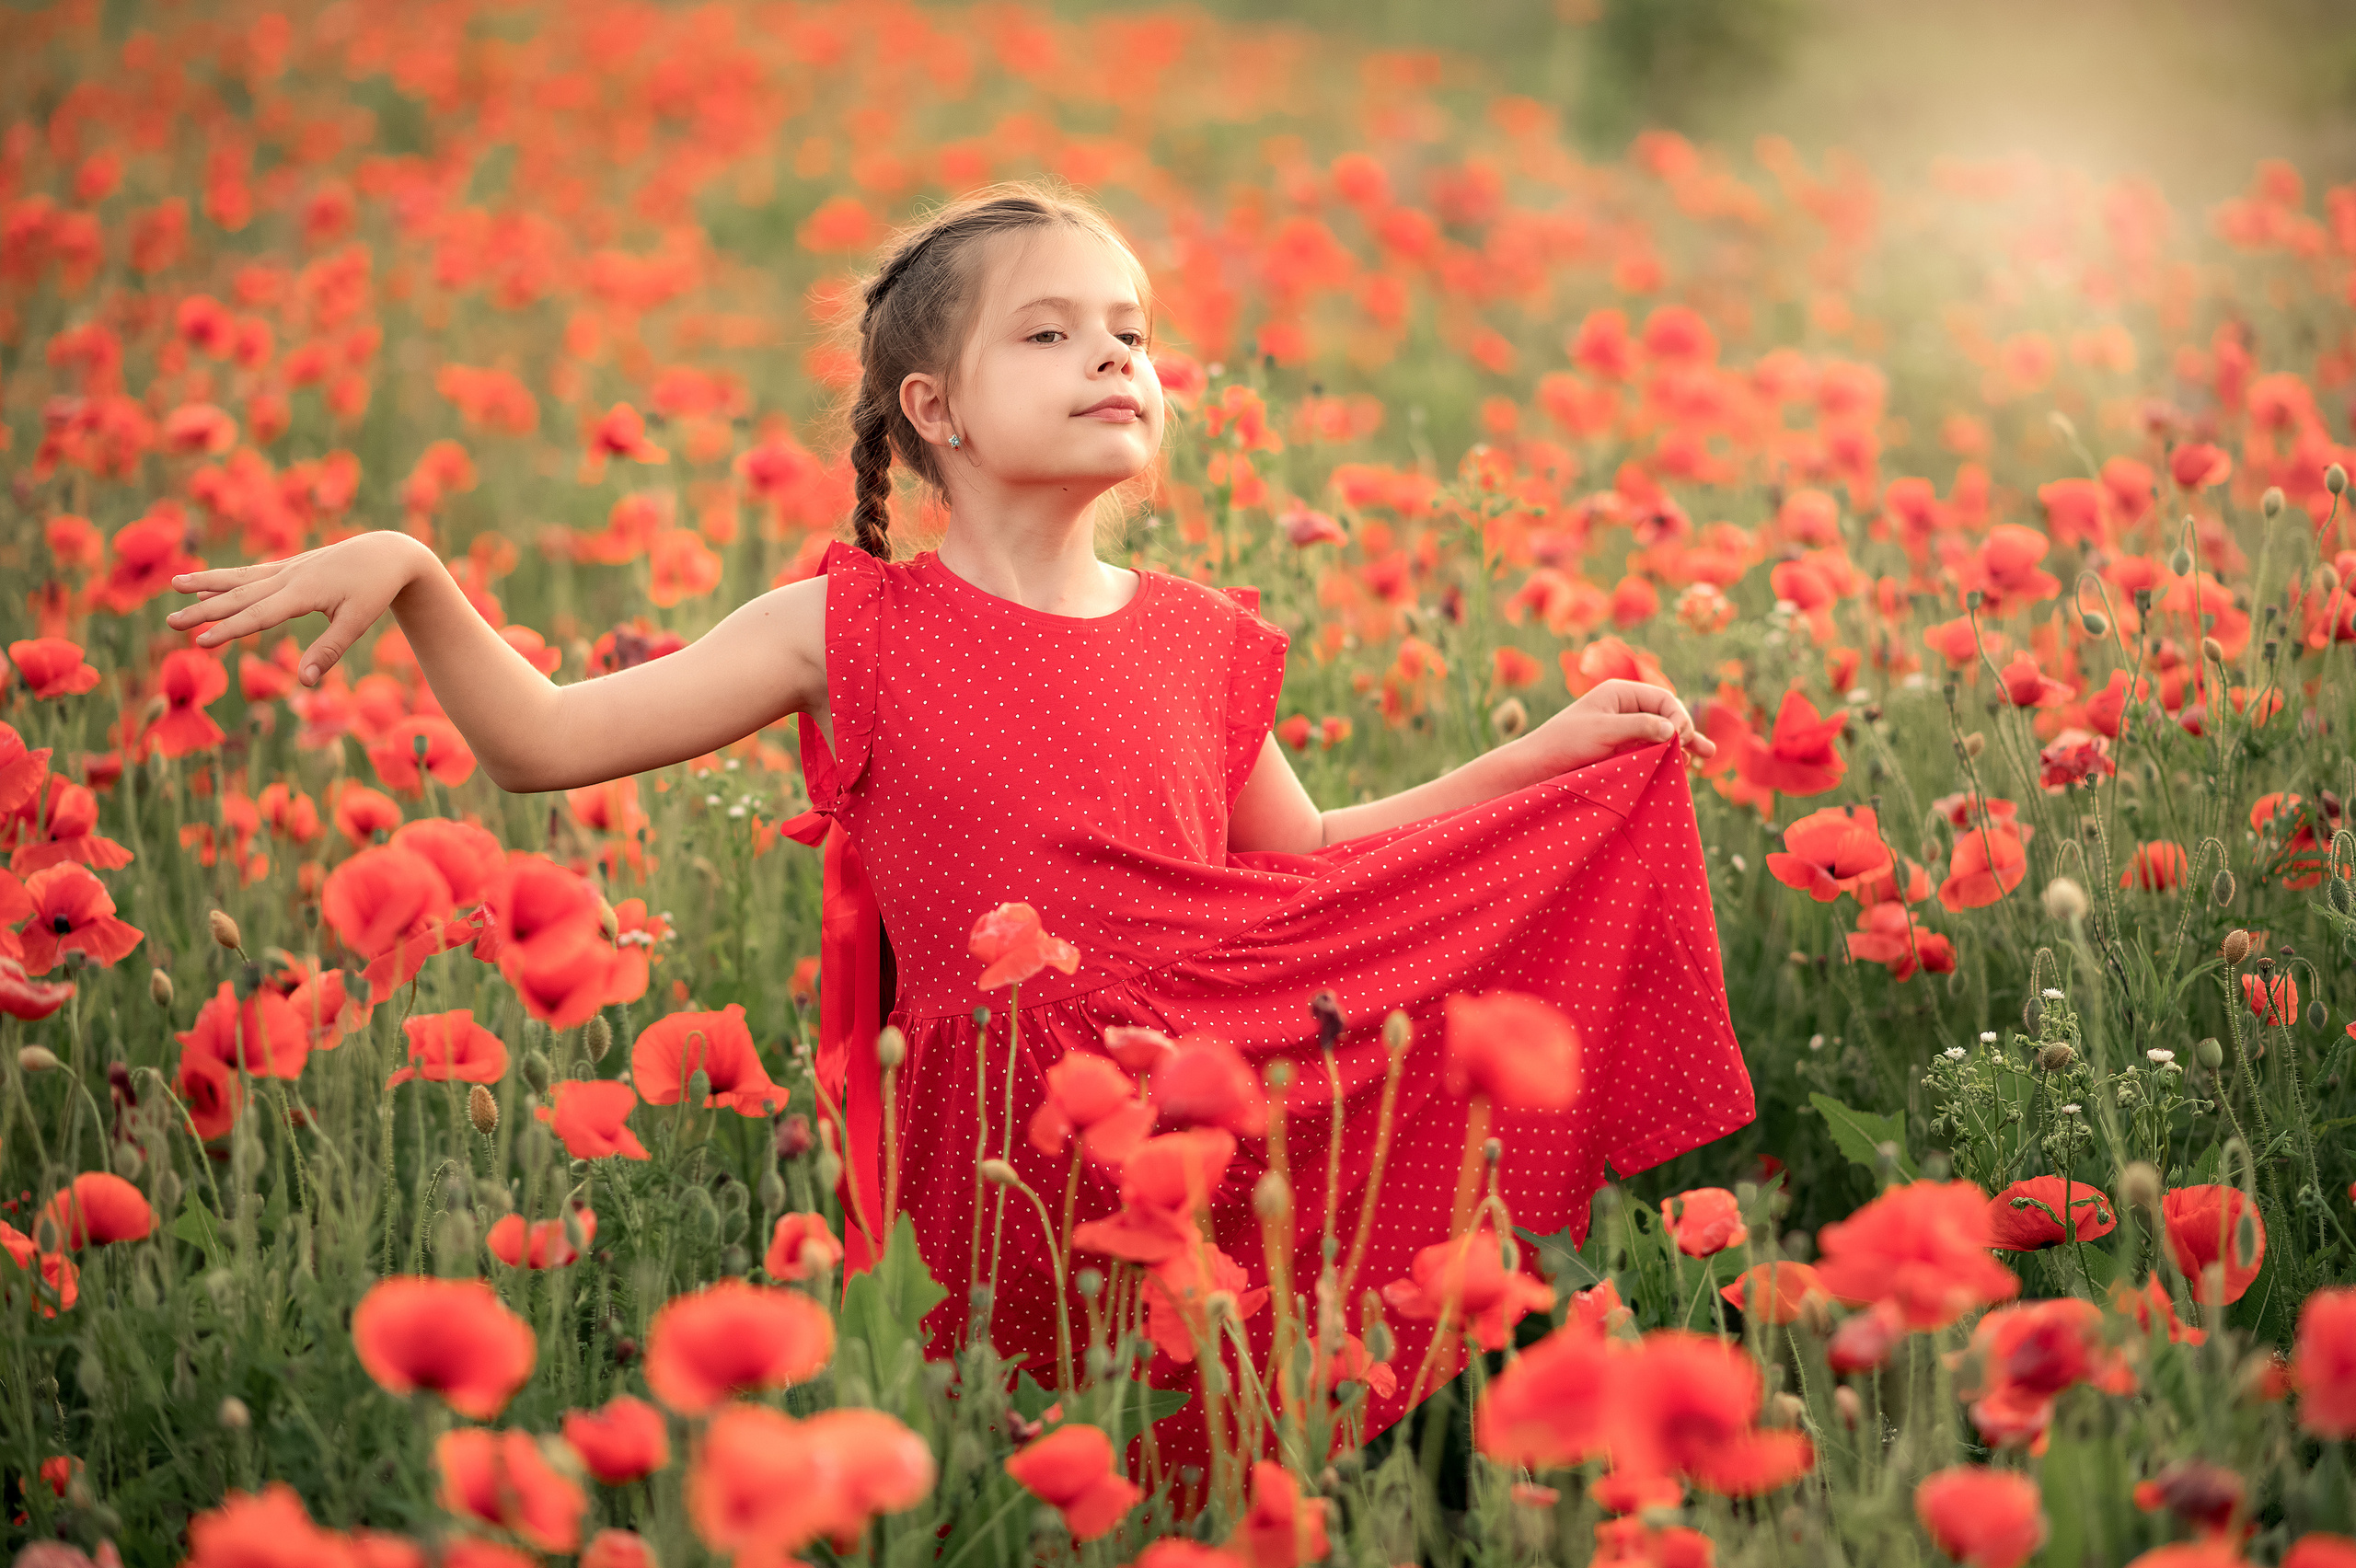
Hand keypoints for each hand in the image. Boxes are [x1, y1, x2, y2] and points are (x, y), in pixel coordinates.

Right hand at [165, 532, 427, 686]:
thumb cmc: (375, 589)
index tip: (201, 642)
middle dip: (204, 610)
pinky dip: (225, 577)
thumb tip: (306, 682)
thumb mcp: (358, 622)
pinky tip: (204, 584)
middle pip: (239, 596)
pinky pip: (250, 573)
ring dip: (206, 585)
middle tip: (171, 622)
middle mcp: (289, 577)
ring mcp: (287, 569)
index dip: (229, 630)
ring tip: (174, 587)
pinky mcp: (289, 566)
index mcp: (304, 592)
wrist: (387, 553)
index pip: (258, 615)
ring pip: (239, 579)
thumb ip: (329, 650)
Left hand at [1522, 678, 1714, 772]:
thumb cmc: (1564, 742)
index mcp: (1620, 693)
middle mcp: (1625, 707)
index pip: (1663, 699)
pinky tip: (1682, 766)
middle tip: (1703, 751)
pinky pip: (1652, 749)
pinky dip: (1667, 756)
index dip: (1678, 717)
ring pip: (1663, 733)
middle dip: (1687, 731)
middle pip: (1667, 715)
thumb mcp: (1602, 732)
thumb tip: (1672, 728)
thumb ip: (1638, 727)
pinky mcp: (1621, 749)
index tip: (1679, 739)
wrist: (1537, 766)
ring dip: (1683, 744)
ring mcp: (1625, 729)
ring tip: (1705, 757)